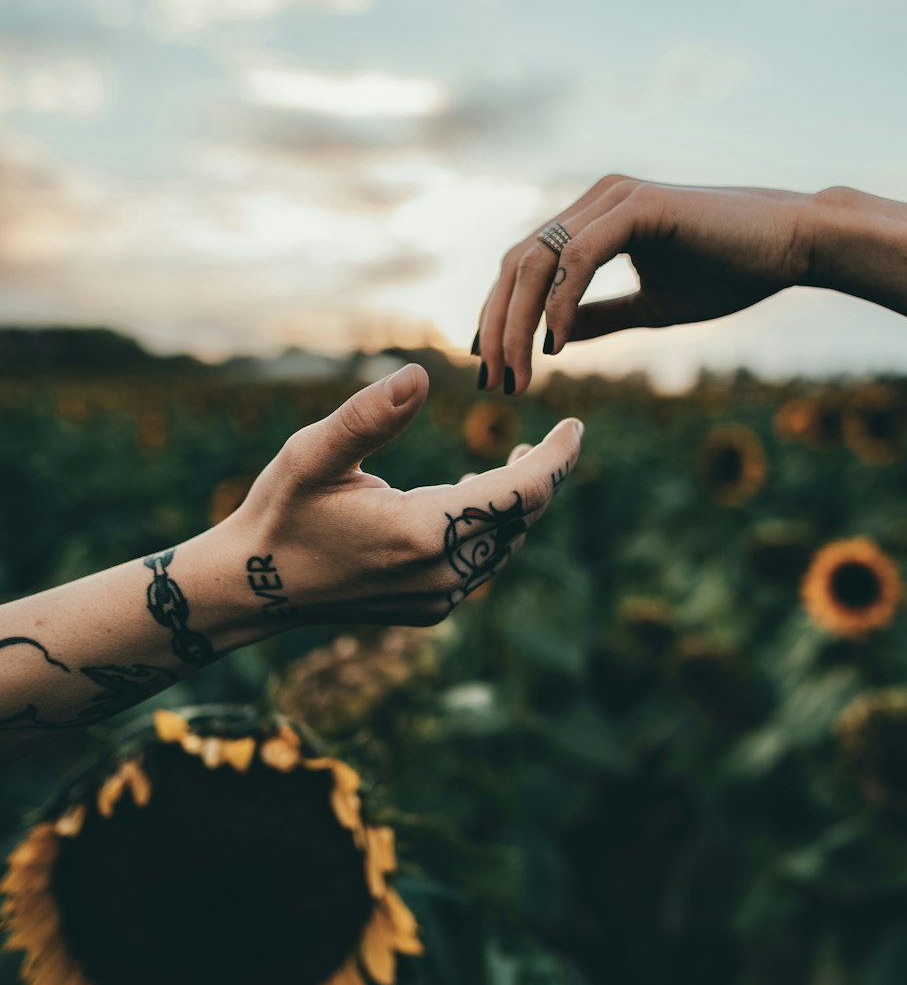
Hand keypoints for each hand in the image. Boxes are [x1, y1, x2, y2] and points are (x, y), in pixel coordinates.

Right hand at [224, 364, 582, 626]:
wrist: (252, 588)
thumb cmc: (281, 511)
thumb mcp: (314, 453)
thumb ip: (369, 415)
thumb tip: (419, 376)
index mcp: (423, 531)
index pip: (521, 493)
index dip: (556, 458)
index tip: (577, 427)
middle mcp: (441, 572)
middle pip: (520, 519)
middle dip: (541, 477)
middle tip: (553, 439)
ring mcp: (437, 597)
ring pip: (504, 544)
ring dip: (515, 504)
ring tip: (516, 463)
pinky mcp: (429, 608)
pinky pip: (480, 565)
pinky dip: (490, 530)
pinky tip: (471, 500)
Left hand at [474, 175, 813, 393]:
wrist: (794, 246)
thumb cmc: (732, 272)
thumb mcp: (651, 307)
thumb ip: (601, 317)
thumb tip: (554, 342)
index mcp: (595, 218)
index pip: (524, 266)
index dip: (499, 316)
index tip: (492, 368)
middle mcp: (597, 201)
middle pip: (518, 263)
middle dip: (498, 326)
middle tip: (495, 382)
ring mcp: (615, 198)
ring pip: (539, 261)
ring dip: (518, 322)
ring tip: (520, 374)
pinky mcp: (639, 206)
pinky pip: (580, 258)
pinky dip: (560, 303)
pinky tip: (556, 344)